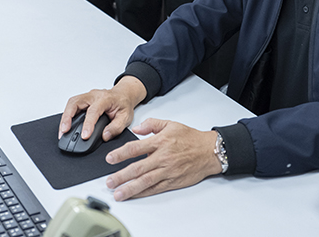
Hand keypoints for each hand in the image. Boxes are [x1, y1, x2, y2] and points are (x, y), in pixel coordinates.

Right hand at [59, 77, 145, 143]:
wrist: (123, 95)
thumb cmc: (123, 104)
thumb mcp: (126, 117)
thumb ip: (116, 127)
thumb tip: (105, 136)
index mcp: (105, 98)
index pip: (94, 111)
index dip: (88, 124)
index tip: (84, 136)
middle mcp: (93, 95)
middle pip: (75, 103)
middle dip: (68, 117)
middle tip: (64, 131)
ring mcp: (87, 96)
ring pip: (71, 104)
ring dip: (65, 117)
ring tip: (62, 132)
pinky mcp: (83, 100)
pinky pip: (72, 106)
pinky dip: (67, 116)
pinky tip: (65, 126)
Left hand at [104, 119, 219, 200]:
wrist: (209, 151)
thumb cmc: (191, 138)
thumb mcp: (171, 124)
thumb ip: (152, 124)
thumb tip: (137, 128)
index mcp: (160, 142)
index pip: (136, 148)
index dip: (121, 154)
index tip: (110, 159)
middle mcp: (162, 157)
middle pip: (138, 168)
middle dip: (121, 176)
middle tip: (109, 181)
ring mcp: (167, 171)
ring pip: (145, 181)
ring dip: (130, 188)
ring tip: (118, 193)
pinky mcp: (173, 181)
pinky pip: (156, 188)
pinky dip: (144, 192)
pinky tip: (135, 195)